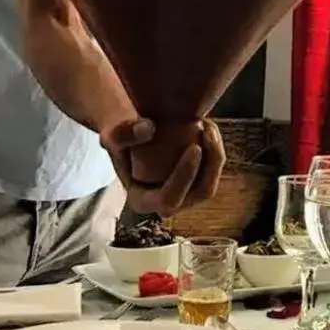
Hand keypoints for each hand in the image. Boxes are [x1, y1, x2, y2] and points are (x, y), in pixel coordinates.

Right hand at [100, 119, 224, 215]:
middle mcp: (166, 204)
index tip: (194, 147)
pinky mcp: (195, 182)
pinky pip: (213, 171)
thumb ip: (122, 132)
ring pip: (211, 182)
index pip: (169, 199)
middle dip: (212, 162)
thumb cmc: (121, 135)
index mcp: (143, 202)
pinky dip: (215, 150)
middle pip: (201, 192)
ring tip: (207, 125)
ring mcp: (184, 195)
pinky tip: (208, 127)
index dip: (185, 177)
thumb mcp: (113, 133)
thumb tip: (148, 129)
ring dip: (216, 154)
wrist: (134, 130)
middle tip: (207, 129)